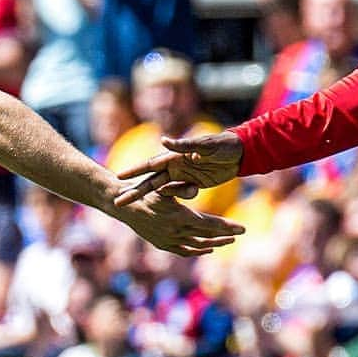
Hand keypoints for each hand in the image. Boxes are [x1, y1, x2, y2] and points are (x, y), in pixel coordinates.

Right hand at [113, 186, 243, 256]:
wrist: (122, 205)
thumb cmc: (144, 191)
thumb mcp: (164, 187)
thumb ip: (181, 189)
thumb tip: (196, 189)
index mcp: (179, 217)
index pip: (210, 224)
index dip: (228, 227)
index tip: (243, 228)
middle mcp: (175, 232)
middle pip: (207, 236)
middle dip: (226, 235)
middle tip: (241, 233)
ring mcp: (169, 240)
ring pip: (197, 245)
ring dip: (214, 243)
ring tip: (228, 241)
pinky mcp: (162, 244)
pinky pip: (184, 251)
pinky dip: (197, 250)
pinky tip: (207, 247)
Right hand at [114, 131, 243, 206]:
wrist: (239, 151)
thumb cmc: (222, 145)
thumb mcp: (204, 145)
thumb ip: (184, 145)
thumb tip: (165, 140)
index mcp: (175, 157)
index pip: (150, 165)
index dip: (134, 171)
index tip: (118, 177)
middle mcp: (175, 168)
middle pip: (151, 182)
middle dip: (135, 191)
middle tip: (118, 202)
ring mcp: (183, 177)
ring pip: (163, 191)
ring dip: (151, 199)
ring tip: (136, 210)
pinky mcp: (193, 185)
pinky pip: (179, 197)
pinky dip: (172, 203)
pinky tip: (165, 216)